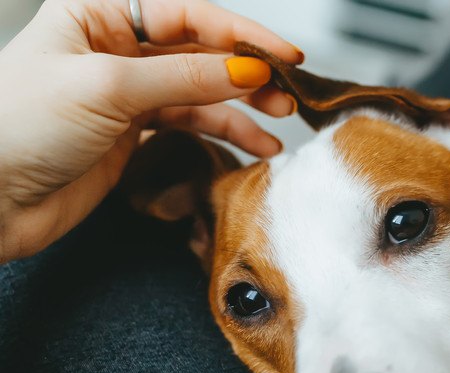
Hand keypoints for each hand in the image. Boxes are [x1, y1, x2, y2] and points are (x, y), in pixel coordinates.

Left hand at [0, 0, 303, 262]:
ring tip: (279, 122)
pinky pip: (190, 124)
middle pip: (199, 51)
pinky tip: (253, 144)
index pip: (186, 14)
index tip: (283, 55)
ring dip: (242, 106)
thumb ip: (184, 77)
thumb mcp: (108, 87)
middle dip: (246, 70)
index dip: (239, 34)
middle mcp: (115, 48)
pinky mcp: (133, 133)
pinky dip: (224, 133)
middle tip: (287, 91)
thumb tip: (247, 68)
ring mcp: (126, 92)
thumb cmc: (19, 127)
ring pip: (201, 91)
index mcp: (97, 14)